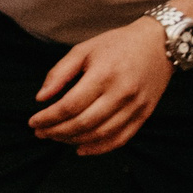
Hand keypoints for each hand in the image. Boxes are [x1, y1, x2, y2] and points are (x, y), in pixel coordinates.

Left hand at [29, 17, 171, 155]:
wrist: (159, 43)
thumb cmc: (117, 45)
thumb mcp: (84, 50)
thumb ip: (59, 73)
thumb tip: (41, 98)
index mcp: (104, 75)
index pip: (69, 106)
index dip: (48, 118)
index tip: (33, 122)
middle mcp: (121, 93)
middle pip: (83, 123)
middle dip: (57, 132)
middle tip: (40, 133)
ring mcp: (135, 106)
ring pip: (100, 134)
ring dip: (74, 140)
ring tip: (56, 137)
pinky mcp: (144, 114)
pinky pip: (121, 138)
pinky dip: (99, 148)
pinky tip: (81, 148)